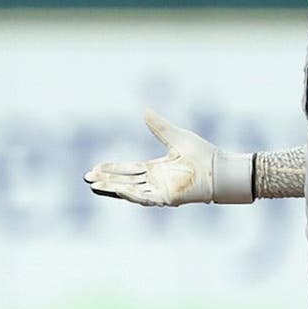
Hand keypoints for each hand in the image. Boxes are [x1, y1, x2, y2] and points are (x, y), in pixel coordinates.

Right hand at [84, 109, 250, 205]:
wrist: (220, 168)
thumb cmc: (203, 154)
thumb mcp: (176, 136)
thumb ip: (159, 126)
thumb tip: (144, 110)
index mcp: (156, 168)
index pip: (128, 170)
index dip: (112, 169)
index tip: (95, 167)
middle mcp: (156, 181)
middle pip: (125, 181)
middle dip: (106, 180)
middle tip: (87, 178)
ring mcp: (161, 191)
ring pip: (131, 192)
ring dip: (114, 189)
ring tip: (96, 186)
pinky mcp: (167, 198)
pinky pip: (145, 198)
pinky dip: (131, 195)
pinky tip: (117, 190)